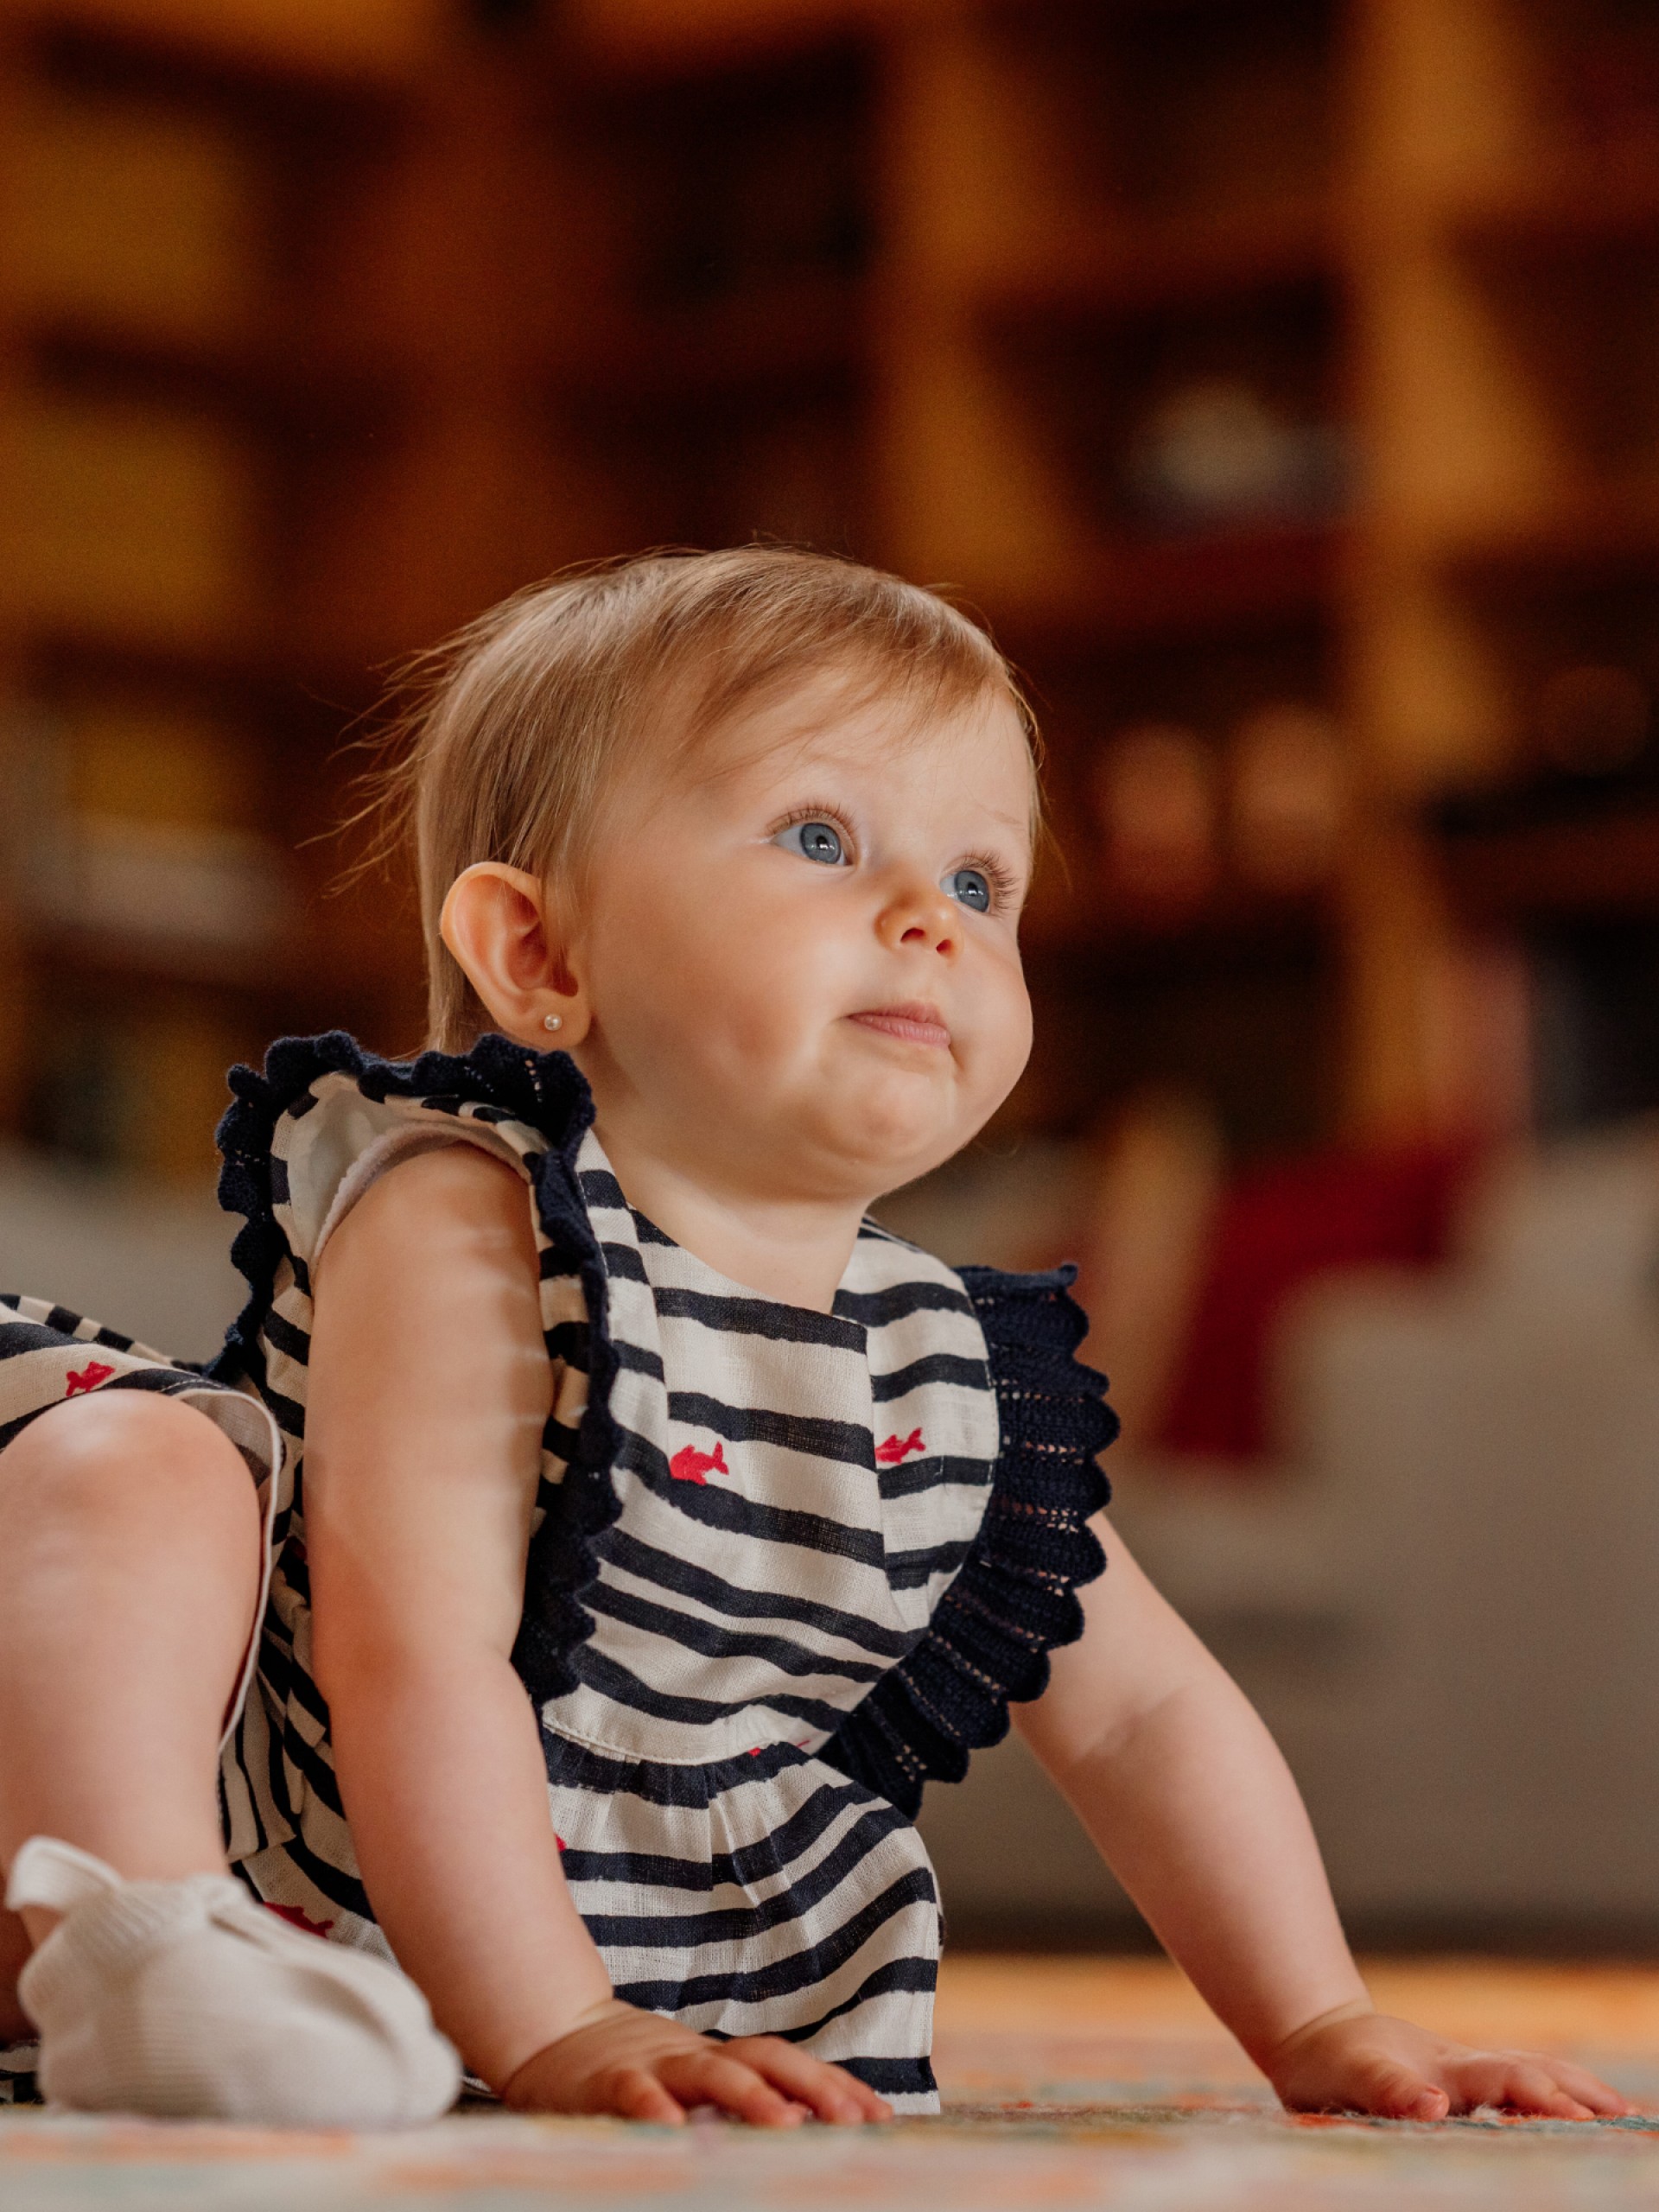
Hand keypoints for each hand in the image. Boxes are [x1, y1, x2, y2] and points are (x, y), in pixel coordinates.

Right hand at [501, 1999, 891, 2125]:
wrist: (552, 2035)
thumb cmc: (637, 2073)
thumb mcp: (693, 2081)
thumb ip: (742, 2096)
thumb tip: (809, 2123)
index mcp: (720, 2059)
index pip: (788, 2064)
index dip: (833, 2085)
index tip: (881, 2117)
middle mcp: (695, 2056)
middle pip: (763, 2058)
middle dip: (812, 2087)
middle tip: (855, 2122)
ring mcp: (652, 2065)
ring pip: (708, 2073)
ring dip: (750, 2098)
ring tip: (787, 2125)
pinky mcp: (605, 2082)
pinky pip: (633, 2094)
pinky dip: (655, 2111)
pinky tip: (674, 2133)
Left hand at [1267, 2003, 1632, 2120]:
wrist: (1317, 2032)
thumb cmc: (1329, 2064)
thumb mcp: (1348, 2077)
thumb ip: (1388, 2091)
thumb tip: (1437, 2106)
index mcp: (1441, 2070)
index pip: (1502, 2080)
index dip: (1539, 2096)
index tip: (1576, 2117)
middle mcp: (1462, 2069)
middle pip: (1528, 2071)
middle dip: (1575, 2092)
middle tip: (1622, 2116)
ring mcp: (1465, 2073)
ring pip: (1530, 2071)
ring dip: (1576, 2090)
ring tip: (1623, 2114)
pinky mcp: (1464, 2082)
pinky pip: (1518, 2081)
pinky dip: (1556, 2092)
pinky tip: (1584, 2111)